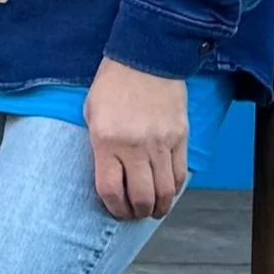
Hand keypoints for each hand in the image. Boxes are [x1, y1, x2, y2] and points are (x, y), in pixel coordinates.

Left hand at [83, 57, 188, 219]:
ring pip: (165, 191)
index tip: (116, 211)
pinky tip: (167, 192)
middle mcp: (135, 146)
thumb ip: (100, 147)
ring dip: (159, 206)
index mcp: (106, 140)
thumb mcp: (92, 115)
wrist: (146, 59)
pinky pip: (180, 174)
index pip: (111, 190)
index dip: (114, 208)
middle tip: (135, 214)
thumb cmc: (113, 85)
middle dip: (138, 212)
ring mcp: (161, 143)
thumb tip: (110, 176)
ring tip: (154, 209)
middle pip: (141, 197)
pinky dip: (174, 189)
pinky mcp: (181, 137)